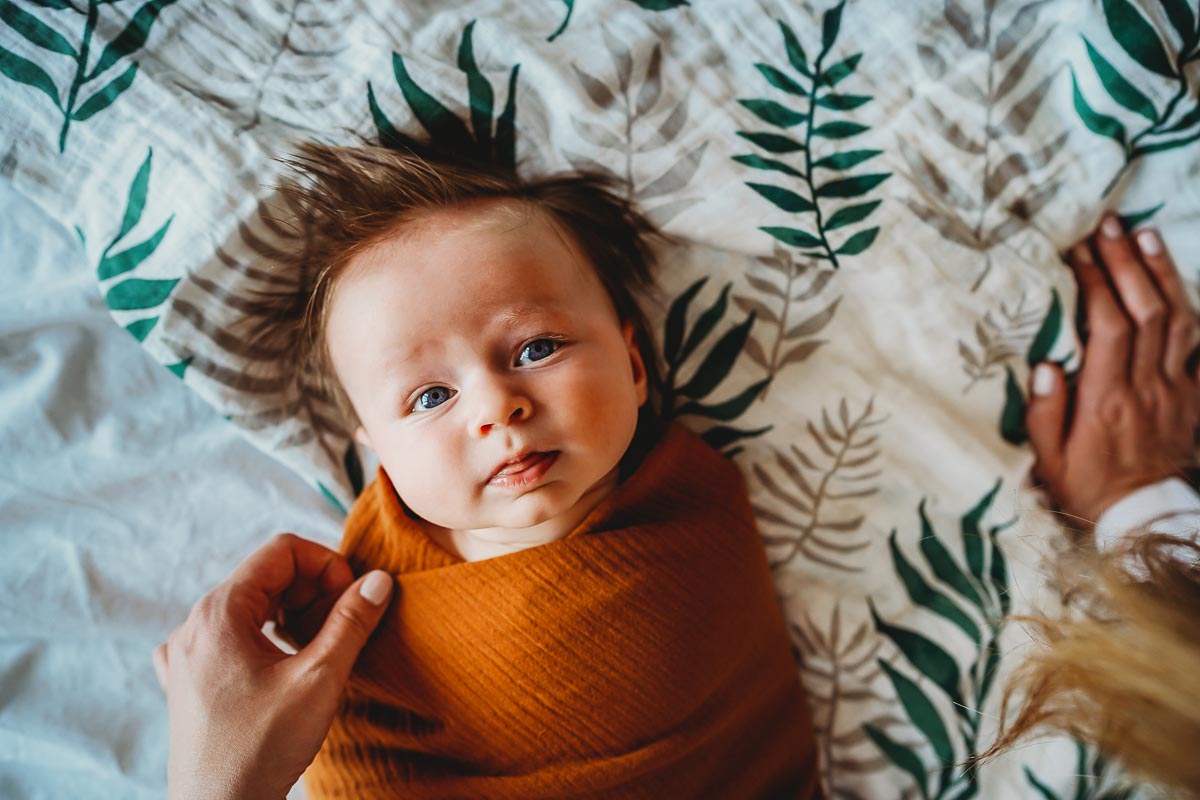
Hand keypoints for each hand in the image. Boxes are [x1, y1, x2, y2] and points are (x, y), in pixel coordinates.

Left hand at [152, 533, 393, 799]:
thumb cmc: (261, 749)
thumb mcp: (319, 679)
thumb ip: (351, 622)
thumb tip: (378, 579)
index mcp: (219, 612)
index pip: (282, 551)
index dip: (327, 565)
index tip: (351, 600)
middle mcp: (193, 624)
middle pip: (265, 575)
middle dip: (311, 590)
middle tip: (339, 628)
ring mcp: (185, 653)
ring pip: (249, 605)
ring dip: (290, 615)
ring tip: (315, 650)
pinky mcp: (186, 680)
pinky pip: (228, 637)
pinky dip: (261, 639)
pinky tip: (278, 667)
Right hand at [1025, 213, 1199, 528]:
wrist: (1142, 522)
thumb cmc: (1086, 489)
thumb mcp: (1049, 461)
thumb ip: (1044, 413)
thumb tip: (1043, 364)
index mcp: (1105, 400)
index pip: (1106, 327)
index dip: (1095, 282)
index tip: (1077, 250)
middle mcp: (1146, 387)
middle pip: (1145, 311)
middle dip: (1127, 262)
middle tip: (1109, 225)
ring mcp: (1176, 390)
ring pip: (1179, 320)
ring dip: (1162, 274)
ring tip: (1145, 236)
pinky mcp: (1194, 399)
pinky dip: (1196, 314)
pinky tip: (1185, 286)